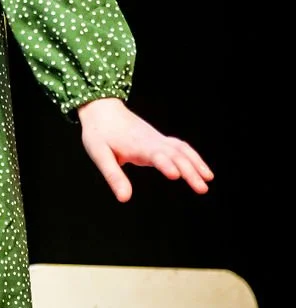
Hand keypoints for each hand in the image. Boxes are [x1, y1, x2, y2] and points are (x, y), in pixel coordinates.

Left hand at [76, 97, 212, 202]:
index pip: (155, 155)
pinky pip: (180, 146)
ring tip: (209, 179)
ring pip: (182, 150)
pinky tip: (202, 168)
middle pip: (175, 155)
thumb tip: (124, 198)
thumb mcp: (100, 155)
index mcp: (137, 145)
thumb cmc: (99, 134)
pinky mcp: (159, 139)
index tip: (176, 175)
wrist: (102, 109)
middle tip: (202, 189)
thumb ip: (113, 176)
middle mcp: (151, 141)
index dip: (165, 164)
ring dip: (196, 163)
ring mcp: (157, 139)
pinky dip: (193, 156)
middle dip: (190, 170)